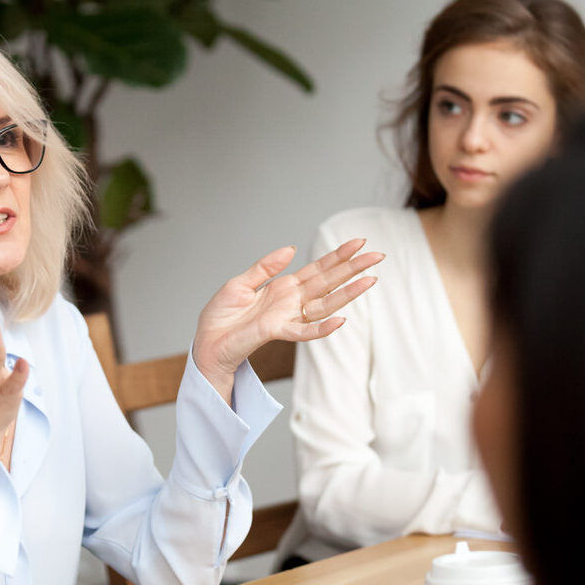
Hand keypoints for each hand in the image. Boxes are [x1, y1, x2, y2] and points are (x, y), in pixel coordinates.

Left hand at [192, 239, 383, 397]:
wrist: (206, 343)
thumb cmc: (221, 317)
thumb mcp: (240, 283)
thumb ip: (265, 267)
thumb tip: (290, 249)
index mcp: (283, 288)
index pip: (317, 269)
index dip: (338, 256)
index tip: (359, 242)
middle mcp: (290, 302)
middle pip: (328, 283)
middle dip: (352, 269)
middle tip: (377, 255)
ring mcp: (287, 318)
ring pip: (324, 305)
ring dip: (347, 294)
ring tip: (371, 280)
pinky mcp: (276, 332)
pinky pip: (304, 332)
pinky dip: (322, 327)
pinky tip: (341, 320)